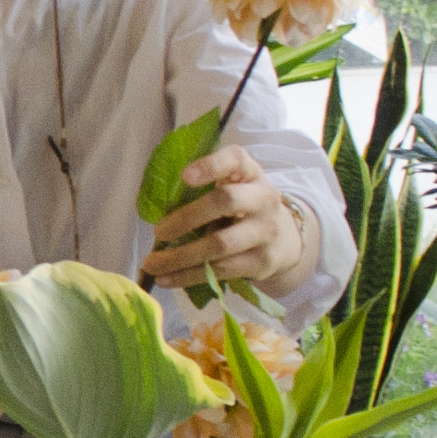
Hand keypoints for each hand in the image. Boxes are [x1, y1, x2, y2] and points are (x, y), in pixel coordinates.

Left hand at [143, 145, 314, 294]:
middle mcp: (263, 198)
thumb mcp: (233, 188)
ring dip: (180, 257)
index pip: (236, 159)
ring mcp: (266, 231)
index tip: (185, 176)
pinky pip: (221, 270)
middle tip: (158, 232)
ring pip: (220, 245)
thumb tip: (157, 211)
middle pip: (225, 202)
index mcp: (250, 173)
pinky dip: (189, 276)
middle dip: (187, 218)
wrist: (285, 239)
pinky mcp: (262, 262)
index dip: (211, 166)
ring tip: (151, 264)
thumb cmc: (243, 208)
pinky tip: (166, 278)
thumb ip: (204, 191)